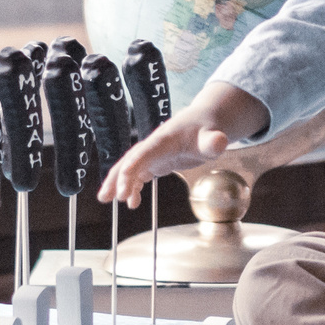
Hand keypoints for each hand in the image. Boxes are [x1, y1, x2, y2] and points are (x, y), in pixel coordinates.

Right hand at [96, 82, 264, 207]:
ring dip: (117, 183)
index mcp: (164, 140)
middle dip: (116, 178)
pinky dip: (132, 187)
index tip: (123, 187)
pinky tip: (133, 202)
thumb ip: (214, 141)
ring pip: (129, 168)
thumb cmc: (207, 129)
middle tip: (106, 197)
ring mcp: (152, 154)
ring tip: (105, 200)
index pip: (143, 154)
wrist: (204, 122)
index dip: (131, 170)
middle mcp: (153, 146)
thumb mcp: (213, 136)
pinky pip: (138, 174)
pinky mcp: (155, 161)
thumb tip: (219, 142)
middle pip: (129, 161)